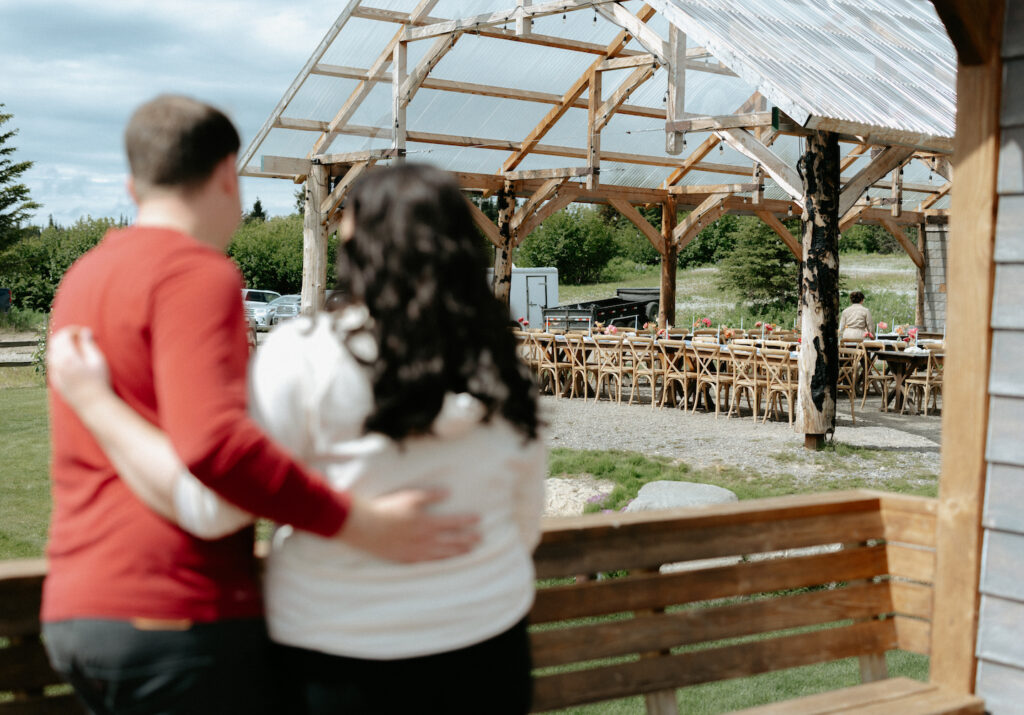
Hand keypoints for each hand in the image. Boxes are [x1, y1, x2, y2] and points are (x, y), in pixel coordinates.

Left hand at [47, 327, 111, 408]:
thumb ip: (89, 344)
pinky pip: (51, 364)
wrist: (93, 404)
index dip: (73, 330)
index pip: (63, 335)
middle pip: (54, 342)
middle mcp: (57, 364)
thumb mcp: (98, 360)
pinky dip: (58, 357)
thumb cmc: (99, 382)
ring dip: (60, 346)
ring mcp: (55, 373)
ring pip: (50, 353)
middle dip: (65, 336)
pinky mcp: (55, 381)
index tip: (84, 332)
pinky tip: (70, 360)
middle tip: (79, 337)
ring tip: (75, 347)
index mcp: (68, 357)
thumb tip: (85, 332)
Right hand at [338, 489, 479, 562]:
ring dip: (458, 552)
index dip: (468, 521)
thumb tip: (448, 493)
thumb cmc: (387, 509)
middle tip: (480, 539)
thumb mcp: (410, 497)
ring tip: (470, 551)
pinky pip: (430, 562)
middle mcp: (426, 539)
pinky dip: (442, 561)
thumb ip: (430, 495)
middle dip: (468, 539)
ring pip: (444, 554)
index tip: (479, 520)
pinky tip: (447, 561)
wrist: (366, 528)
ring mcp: (418, 552)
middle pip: (453, 540)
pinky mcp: (408, 560)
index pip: (454, 522)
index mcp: (428, 523)